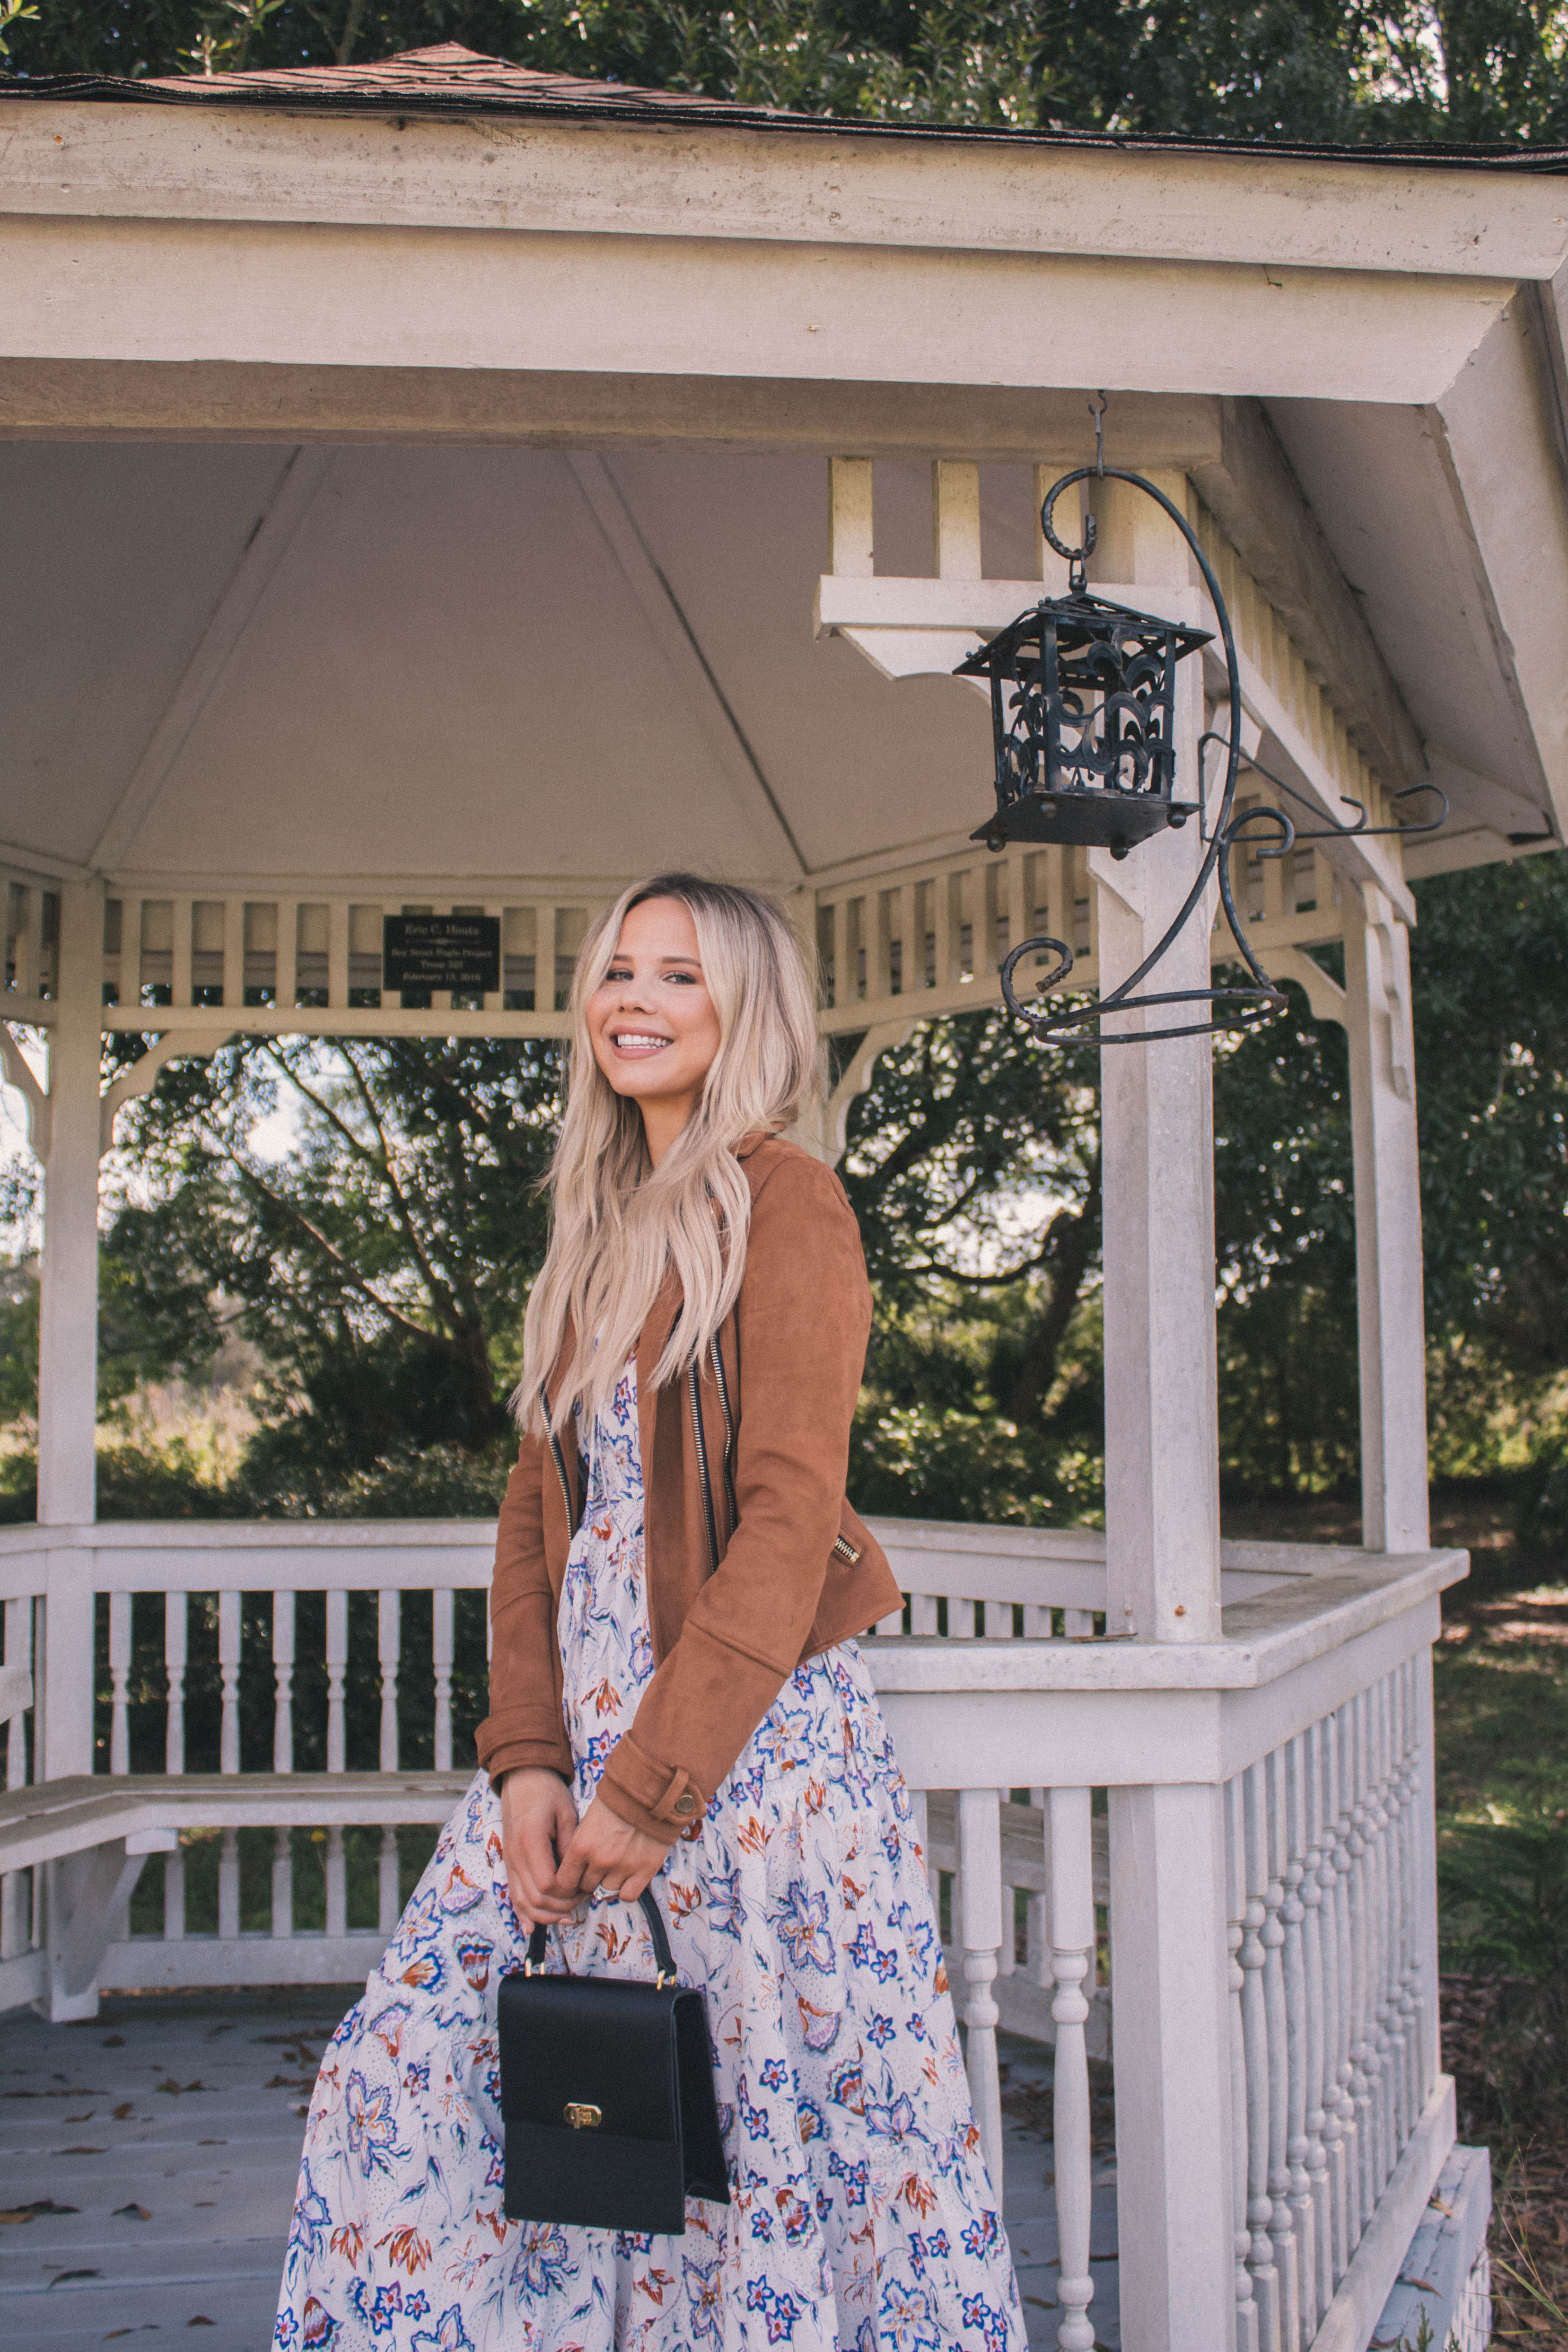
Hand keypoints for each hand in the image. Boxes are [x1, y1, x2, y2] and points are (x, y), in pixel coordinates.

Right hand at [498, 1768, 582, 1927]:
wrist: (522, 1778)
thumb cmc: (547, 1792)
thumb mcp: (567, 1813)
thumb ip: (570, 1846)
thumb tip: (576, 1875)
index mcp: (531, 1842)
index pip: (548, 1885)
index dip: (567, 1894)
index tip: (585, 1889)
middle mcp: (516, 1856)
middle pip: (535, 1899)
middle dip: (560, 1908)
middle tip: (582, 1902)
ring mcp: (510, 1861)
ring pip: (523, 1902)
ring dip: (545, 1916)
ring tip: (567, 1916)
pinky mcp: (509, 1862)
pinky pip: (513, 1894)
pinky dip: (523, 1913)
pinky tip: (532, 1927)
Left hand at [547, 1796, 667, 1909]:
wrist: (647, 1792)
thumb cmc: (615, 1802)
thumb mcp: (588, 1820)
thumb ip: (581, 1846)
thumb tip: (576, 1868)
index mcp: (581, 1845)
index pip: (564, 1882)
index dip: (569, 1881)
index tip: (575, 1876)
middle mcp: (599, 1860)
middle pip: (586, 1887)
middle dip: (589, 1880)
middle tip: (597, 1869)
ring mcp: (622, 1867)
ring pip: (605, 1893)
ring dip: (607, 1884)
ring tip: (613, 1872)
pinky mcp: (644, 1870)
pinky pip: (628, 1895)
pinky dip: (625, 1890)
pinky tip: (627, 1878)